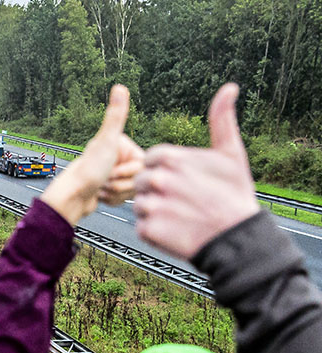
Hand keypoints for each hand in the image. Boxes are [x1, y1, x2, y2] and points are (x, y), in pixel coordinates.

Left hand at [41, 85, 141, 225]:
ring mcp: (113, 172)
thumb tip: (119, 86)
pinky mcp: (109, 188)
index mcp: (121, 144)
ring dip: (116, 192)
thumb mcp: (106, 142)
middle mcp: (117, 156)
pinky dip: (112, 200)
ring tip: (101, 188)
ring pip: (131, 189)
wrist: (72, 198)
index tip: (113, 169)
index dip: (130, 172)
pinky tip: (100, 195)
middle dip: (122, 183)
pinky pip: (122, 199)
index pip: (144, 163)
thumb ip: (116, 116)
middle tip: (105, 180)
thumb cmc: (87, 171)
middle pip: (139, 177)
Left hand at [134, 83, 259, 259]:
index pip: (151, 160)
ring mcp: (151, 205)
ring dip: (156, 212)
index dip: (166, 171)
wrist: (236, 239)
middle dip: (158, 191)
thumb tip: (229, 87)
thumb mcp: (231, 154)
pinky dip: (155, 232)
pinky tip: (175, 231)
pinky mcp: (148, 230)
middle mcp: (157, 180)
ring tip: (181, 217)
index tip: (184, 182)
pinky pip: (142, 228)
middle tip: (183, 202)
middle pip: (142, 182)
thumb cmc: (235, 196)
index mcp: (171, 158)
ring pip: (140, 205)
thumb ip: (222, 120)